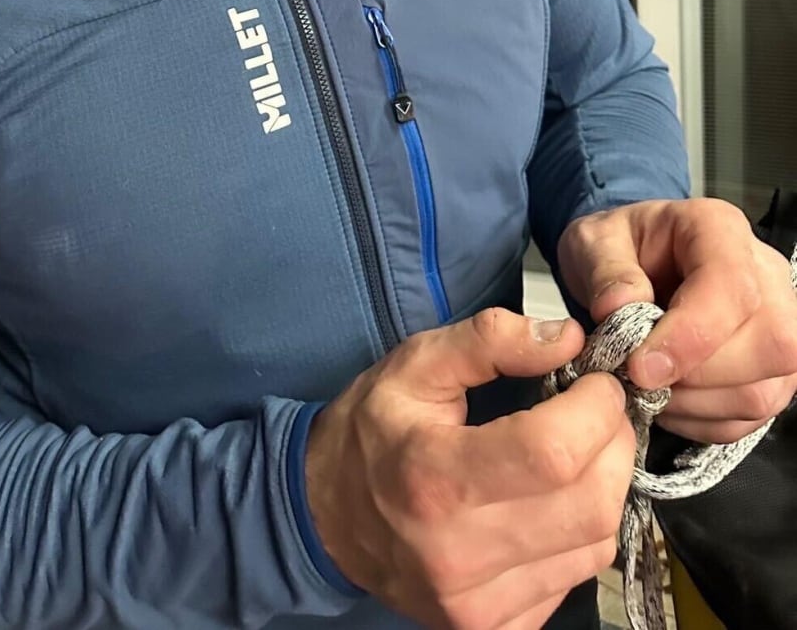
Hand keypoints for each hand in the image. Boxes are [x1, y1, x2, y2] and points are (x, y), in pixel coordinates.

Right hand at [305, 309, 634, 629]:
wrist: (328, 518)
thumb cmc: (373, 432)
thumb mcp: (415, 364)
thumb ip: (489, 340)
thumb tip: (568, 339)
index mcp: (432, 478)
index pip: (552, 451)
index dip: (595, 409)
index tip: (595, 380)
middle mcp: (458, 554)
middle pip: (588, 503)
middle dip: (612, 443)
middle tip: (597, 410)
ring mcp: (479, 604)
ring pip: (595, 543)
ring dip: (605, 486)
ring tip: (577, 450)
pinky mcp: (495, 627)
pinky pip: (576, 576)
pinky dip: (581, 530)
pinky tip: (552, 500)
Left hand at [559, 197, 796, 441]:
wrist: (631, 261)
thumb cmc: (618, 248)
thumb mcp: (594, 241)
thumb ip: (605, 269)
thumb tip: (619, 309)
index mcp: (719, 230)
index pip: (732, 288)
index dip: (692, 336)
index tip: (639, 366)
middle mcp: (765, 276)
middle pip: (769, 344)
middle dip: (695, 377)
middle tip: (638, 376)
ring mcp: (778, 326)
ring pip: (764, 390)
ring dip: (696, 405)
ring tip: (647, 387)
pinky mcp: (772, 372)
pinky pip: (752, 417)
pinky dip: (702, 421)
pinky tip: (667, 400)